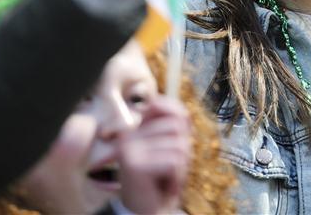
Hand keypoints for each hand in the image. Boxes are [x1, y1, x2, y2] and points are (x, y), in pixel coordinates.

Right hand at [118, 94, 190, 213]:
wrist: (148, 212)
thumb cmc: (161, 178)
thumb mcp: (171, 145)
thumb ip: (176, 123)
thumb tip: (183, 114)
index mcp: (135, 125)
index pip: (167, 106)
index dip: (182, 125)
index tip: (173, 146)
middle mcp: (127, 133)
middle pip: (177, 127)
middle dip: (182, 151)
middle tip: (168, 169)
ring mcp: (128, 147)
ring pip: (179, 145)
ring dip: (180, 167)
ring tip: (165, 177)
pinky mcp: (134, 164)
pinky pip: (174, 162)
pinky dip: (176, 178)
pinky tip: (163, 186)